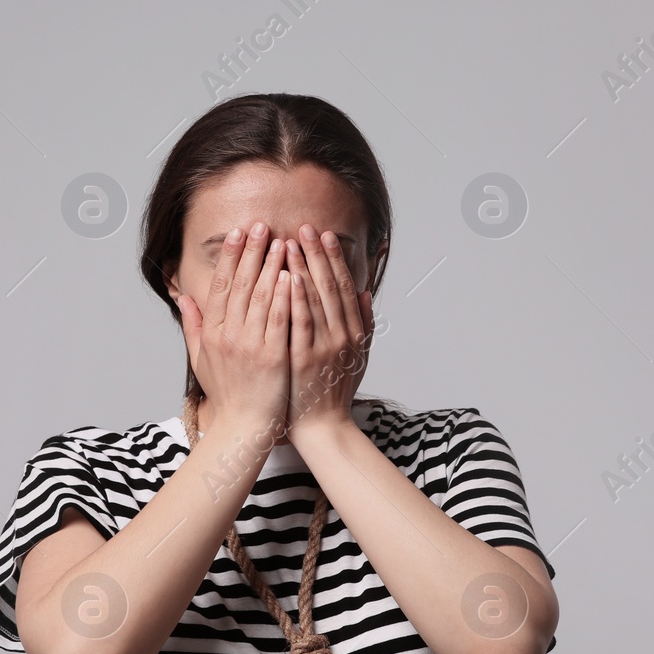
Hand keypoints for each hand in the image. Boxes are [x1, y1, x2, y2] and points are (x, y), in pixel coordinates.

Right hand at [177, 221, 291, 438]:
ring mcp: (250, 346)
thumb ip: (193, 326)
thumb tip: (183, 297)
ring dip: (272, 266)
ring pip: (262, 297)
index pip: (222, 285)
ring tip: (283, 241)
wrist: (244, 428)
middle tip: (262, 226)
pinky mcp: (272, 357)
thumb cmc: (227, 394)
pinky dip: (286, 296)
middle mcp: (228, 336)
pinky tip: (293, 275)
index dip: (231, 257)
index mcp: (212, 333)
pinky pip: (280, 320)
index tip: (238, 233)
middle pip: (241, 285)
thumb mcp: (201, 359)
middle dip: (252, 252)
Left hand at [284, 222, 374, 442]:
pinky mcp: (304, 358)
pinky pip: (300, 323)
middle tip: (305, 227)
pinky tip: (287, 277)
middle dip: (317, 254)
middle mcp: (342, 336)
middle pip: (330, 286)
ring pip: (314, 300)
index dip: (334, 259)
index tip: (324, 235)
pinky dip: (295, 298)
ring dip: (303, 269)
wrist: (324, 426)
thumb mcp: (358, 356)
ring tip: (291, 242)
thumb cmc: (334, 391)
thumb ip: (364, 323)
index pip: (344, 287)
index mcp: (353, 332)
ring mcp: (323, 347)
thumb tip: (365, 292)